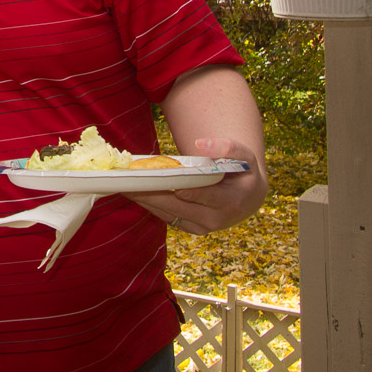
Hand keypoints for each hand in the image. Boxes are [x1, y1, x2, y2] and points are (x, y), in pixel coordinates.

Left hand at [125, 137, 267, 235]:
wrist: (246, 197)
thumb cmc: (242, 171)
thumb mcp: (244, 156)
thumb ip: (227, 147)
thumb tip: (200, 143)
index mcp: (231, 202)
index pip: (206, 197)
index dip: (188, 192)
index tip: (169, 185)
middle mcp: (216, 219)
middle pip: (179, 207)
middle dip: (154, 194)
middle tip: (130, 182)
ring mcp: (202, 226)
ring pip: (169, 214)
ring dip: (146, 200)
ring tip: (124, 186)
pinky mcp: (191, 227)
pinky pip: (167, 217)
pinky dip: (151, 205)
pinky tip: (134, 192)